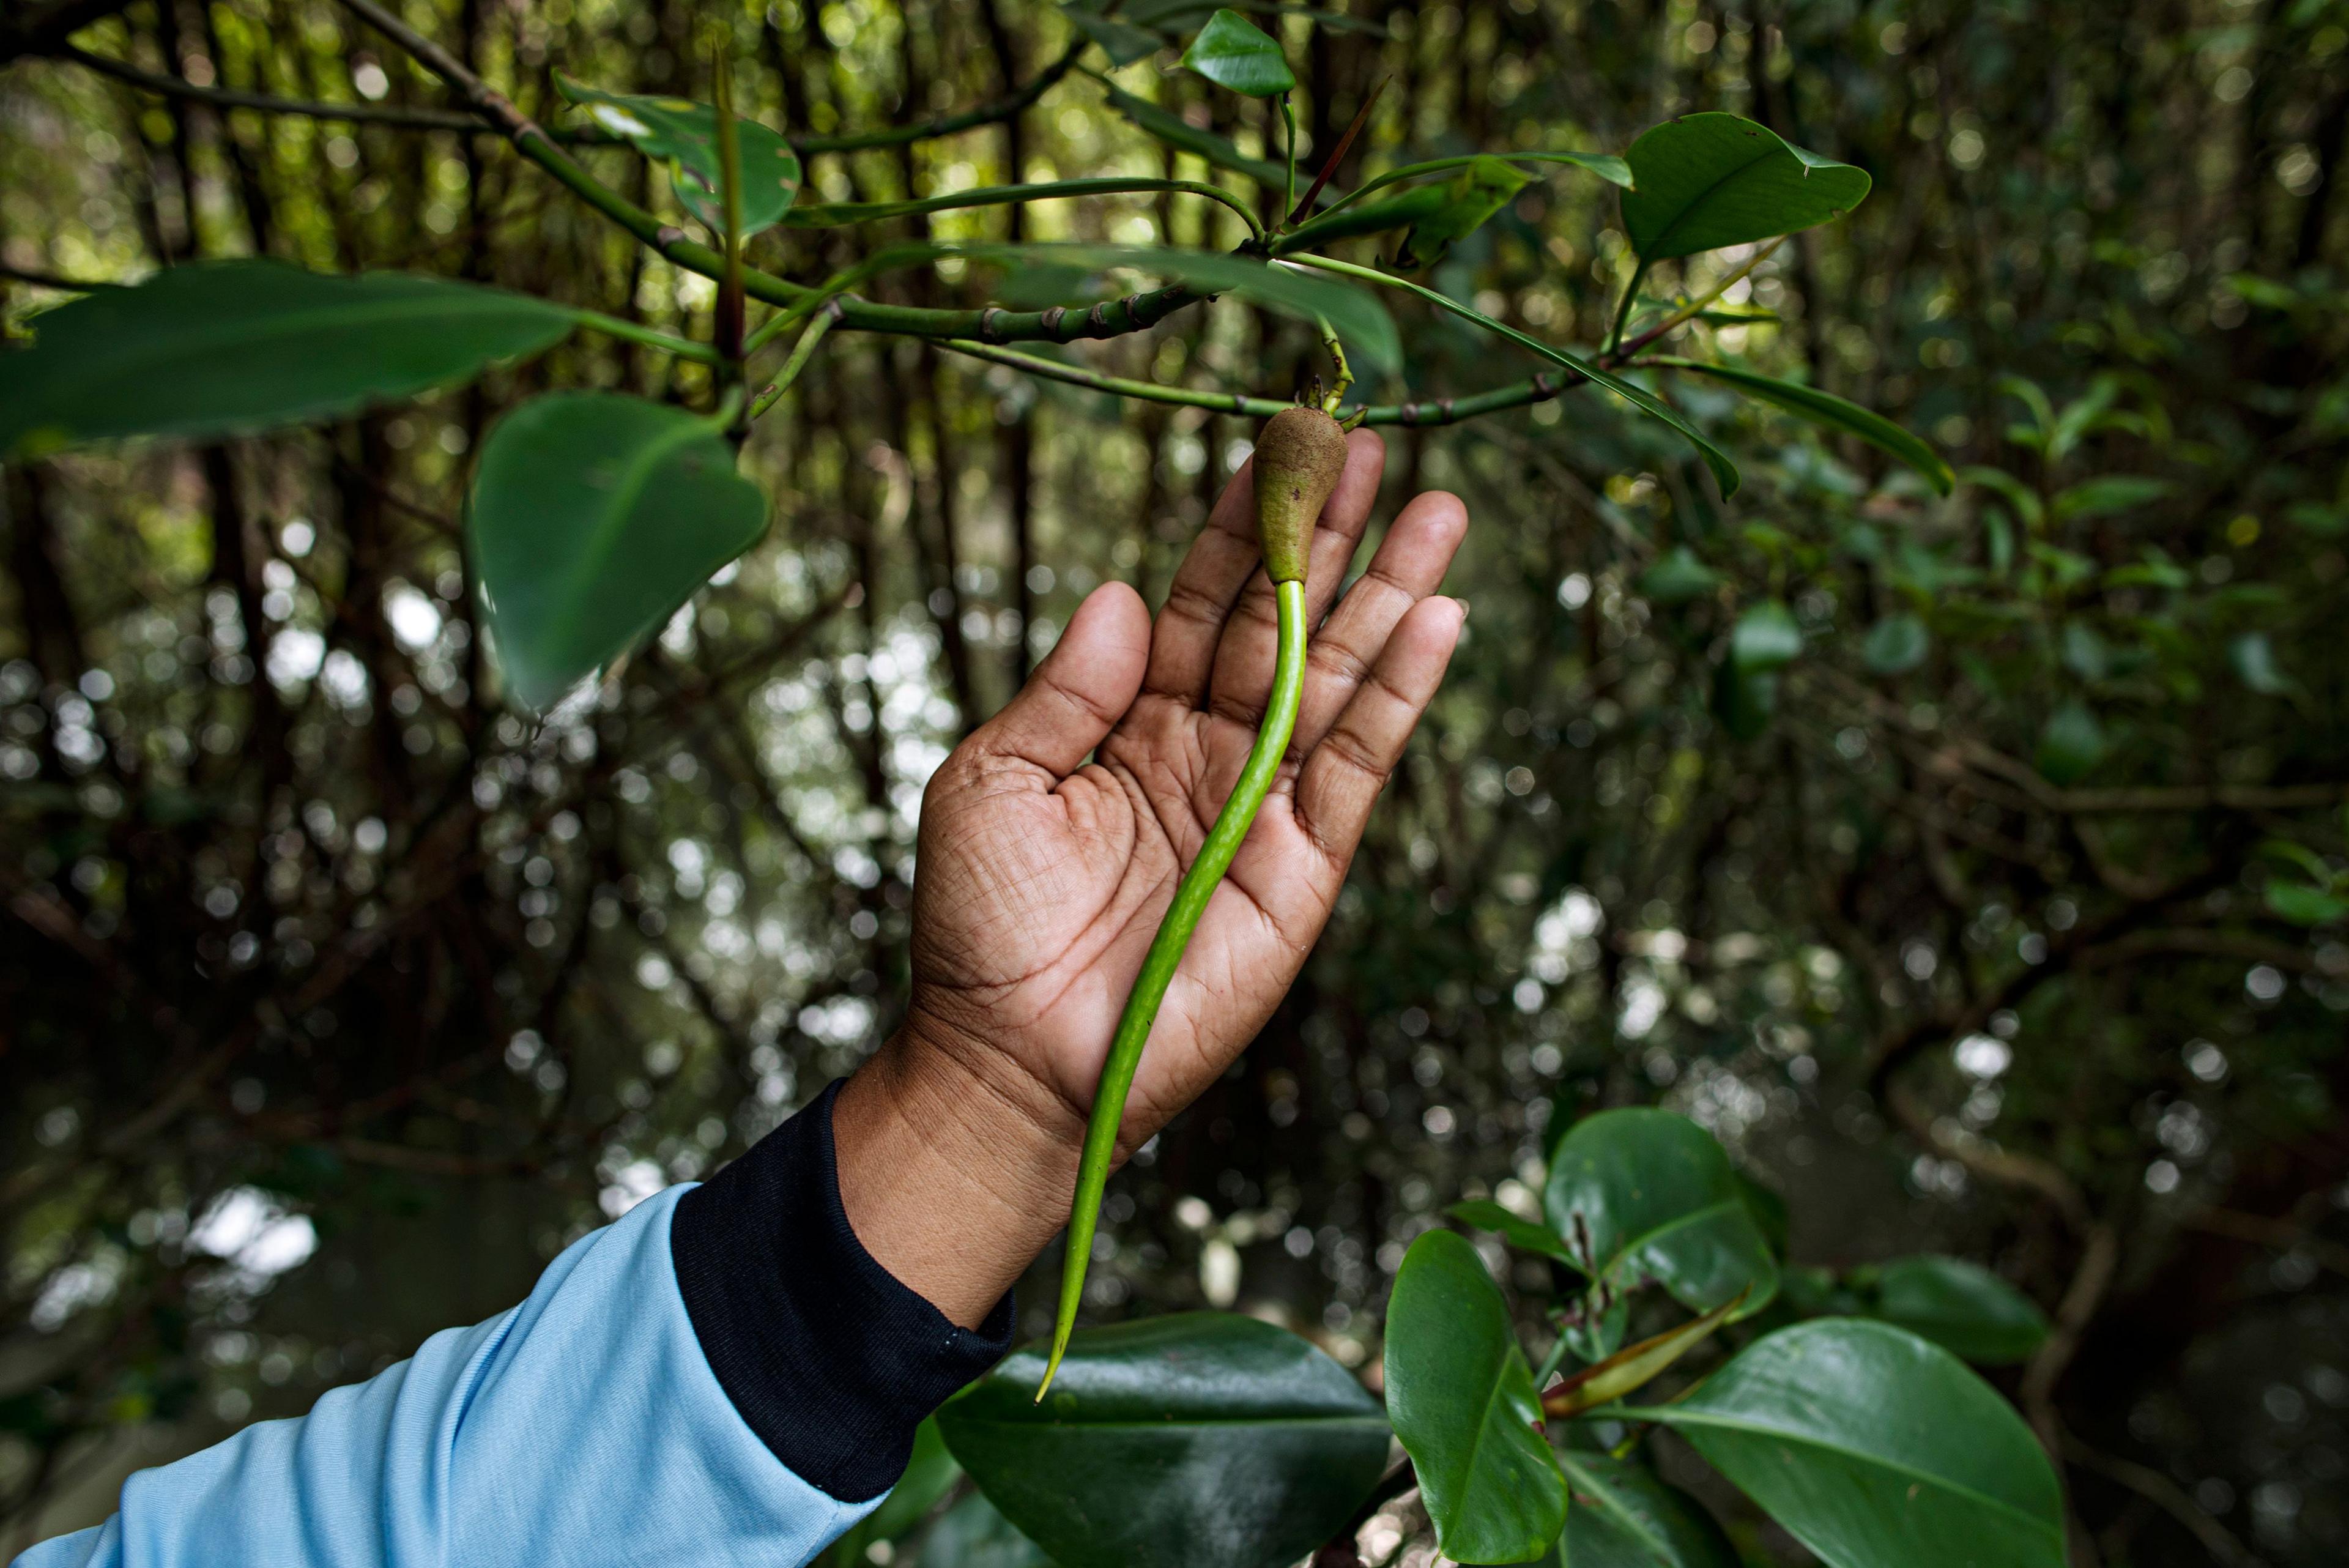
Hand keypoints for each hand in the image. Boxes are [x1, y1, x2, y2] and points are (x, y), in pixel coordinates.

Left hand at [835, 431, 1466, 1324]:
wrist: (1011, 1060)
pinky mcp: (1303, 868)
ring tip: (1437, 508)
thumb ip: (1063, 689)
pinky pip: (1359, 765)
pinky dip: (1403, 693)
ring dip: (1389, 593)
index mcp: (1128, 718)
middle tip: (1373, 444)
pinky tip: (1439, 619)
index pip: (1197, 600)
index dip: (1239, 525)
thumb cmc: (980, 928)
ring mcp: (1261, 805)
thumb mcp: (989, 783)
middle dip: (1329, 536)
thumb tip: (1119, 591)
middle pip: (1282, 621)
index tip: (1280, 443)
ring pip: (1339, 676)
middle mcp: (1206, 748)